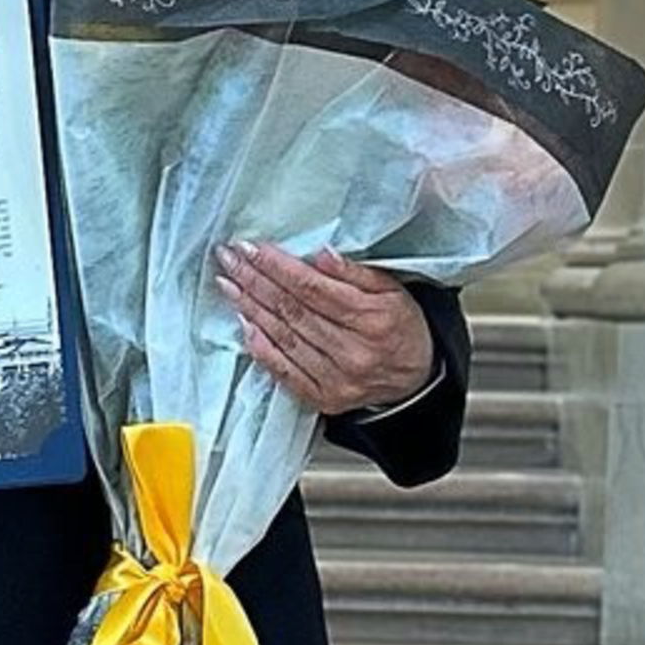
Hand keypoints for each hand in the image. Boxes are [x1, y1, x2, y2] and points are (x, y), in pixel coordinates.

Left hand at [220, 241, 432, 420]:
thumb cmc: (402, 328)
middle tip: (229, 258)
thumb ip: (357, 273)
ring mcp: (336, 379)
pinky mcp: (323, 397)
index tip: (251, 247)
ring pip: (284, 337)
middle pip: (293, 310)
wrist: (416, 380)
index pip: (313, 288)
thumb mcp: (393, 291)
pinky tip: (243, 325)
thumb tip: (322, 254)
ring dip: (250, 308)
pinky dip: (261, 347)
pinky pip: (284, 371)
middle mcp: (352, 352)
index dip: (278, 266)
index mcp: (372, 320)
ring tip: (228, 284)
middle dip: (255, 280)